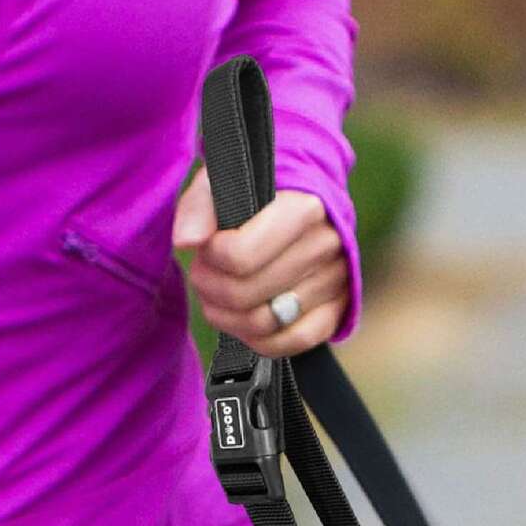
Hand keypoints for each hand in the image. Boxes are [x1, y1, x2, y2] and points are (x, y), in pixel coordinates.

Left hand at [173, 172, 348, 351]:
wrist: (301, 201)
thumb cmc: (256, 194)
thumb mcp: (222, 183)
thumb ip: (199, 206)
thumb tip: (186, 241)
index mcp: (304, 207)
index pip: (240, 256)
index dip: (210, 259)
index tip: (207, 247)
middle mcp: (326, 244)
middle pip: (246, 294)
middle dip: (210, 288)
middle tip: (203, 274)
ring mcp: (336, 279)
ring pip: (265, 323)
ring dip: (227, 317)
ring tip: (217, 296)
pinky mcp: (338, 307)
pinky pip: (293, 341)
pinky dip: (259, 340)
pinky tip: (243, 321)